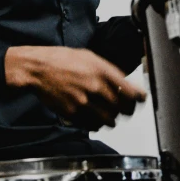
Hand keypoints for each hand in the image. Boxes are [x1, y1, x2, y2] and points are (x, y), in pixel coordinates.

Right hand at [4, 46, 145, 130]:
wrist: (38, 69)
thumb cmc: (60, 59)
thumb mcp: (87, 56)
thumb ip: (105, 69)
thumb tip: (121, 81)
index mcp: (100, 69)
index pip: (129, 89)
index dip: (139, 97)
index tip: (141, 99)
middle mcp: (94, 86)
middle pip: (121, 107)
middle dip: (125, 109)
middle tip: (125, 109)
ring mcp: (84, 101)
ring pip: (109, 119)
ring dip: (111, 118)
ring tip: (109, 114)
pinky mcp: (73, 113)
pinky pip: (92, 125)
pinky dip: (96, 124)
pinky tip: (94, 117)